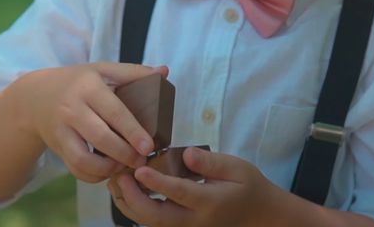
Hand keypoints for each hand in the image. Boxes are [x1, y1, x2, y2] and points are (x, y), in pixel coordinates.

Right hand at [17, 62, 168, 182]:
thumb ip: (134, 72)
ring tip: (125, 166)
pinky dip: (94, 175)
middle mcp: (72, 108)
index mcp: (89, 87)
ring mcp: (61, 130)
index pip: (114, 111)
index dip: (132, 131)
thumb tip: (165, 71)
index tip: (149, 146)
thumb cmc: (80, 82)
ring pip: (84, 159)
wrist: (36, 96)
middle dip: (124, 154)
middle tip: (143, 160)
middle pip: (100, 137)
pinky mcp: (57, 147)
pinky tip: (109, 171)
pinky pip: (75, 169)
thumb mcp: (104, 70)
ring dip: (108, 168)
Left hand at [108, 147, 279, 226]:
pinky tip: (126, 189)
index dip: (158, 182)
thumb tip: (186, 154)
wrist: (257, 215)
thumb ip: (210, 162)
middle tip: (120, 174)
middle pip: (157, 217)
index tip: (139, 169)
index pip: (180, 194)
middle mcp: (195, 221)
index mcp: (210, 203)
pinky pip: (153, 222)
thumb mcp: (237, 168)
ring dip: (130, 203)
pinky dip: (136, 207)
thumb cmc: (247, 186)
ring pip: (151, 223)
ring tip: (116, 179)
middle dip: (134, 197)